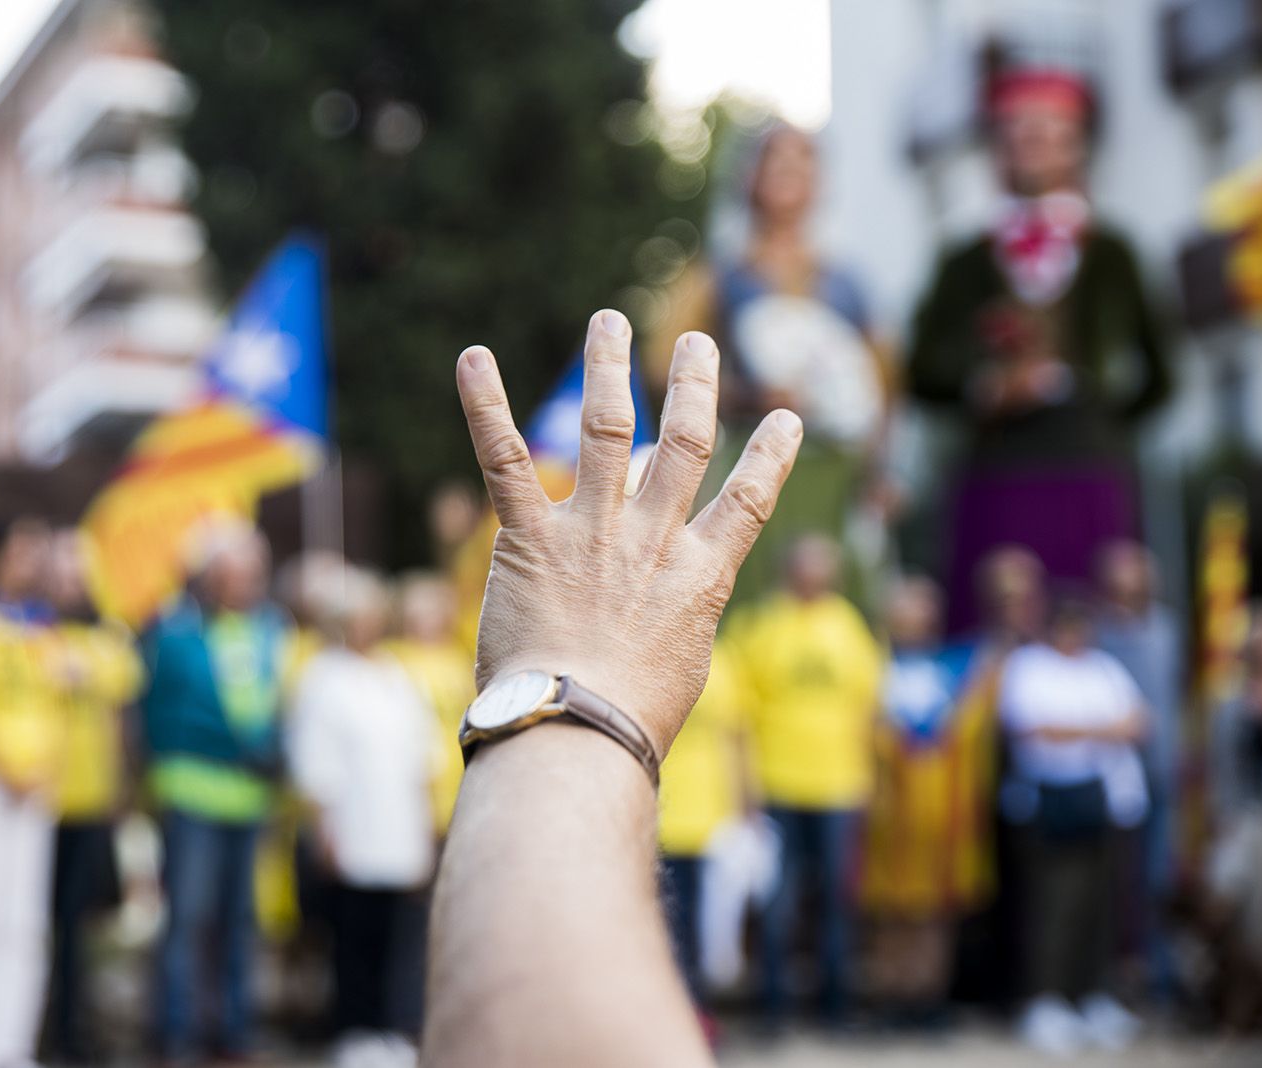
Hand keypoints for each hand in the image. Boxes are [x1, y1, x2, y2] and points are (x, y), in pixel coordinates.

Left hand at [457, 309, 801, 755]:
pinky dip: (485, 406)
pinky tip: (473, 358)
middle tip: (698, 344)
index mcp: (699, 576)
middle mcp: (652, 541)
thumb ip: (676, 619)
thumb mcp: (679, 667)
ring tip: (608, 321)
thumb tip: (664, 604)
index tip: (788, 419)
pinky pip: (507, 459)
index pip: (749, 503)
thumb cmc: (628, 719)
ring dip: (609, 367)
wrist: (577, 732)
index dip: (770, 457)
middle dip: (695, 387)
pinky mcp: (531, 537)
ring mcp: (593, 531)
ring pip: (608, 429)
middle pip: (684, 444)